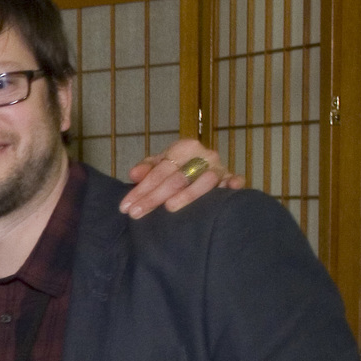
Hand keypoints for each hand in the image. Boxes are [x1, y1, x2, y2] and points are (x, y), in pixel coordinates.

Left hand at [122, 140, 242, 217]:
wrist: (205, 165)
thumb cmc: (178, 167)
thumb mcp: (160, 164)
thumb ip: (147, 169)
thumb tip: (133, 175)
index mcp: (185, 147)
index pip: (160, 170)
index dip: (141, 189)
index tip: (125, 207)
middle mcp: (204, 156)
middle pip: (178, 178)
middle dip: (154, 197)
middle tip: (136, 214)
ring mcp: (220, 168)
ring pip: (204, 181)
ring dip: (187, 195)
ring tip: (169, 208)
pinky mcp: (232, 179)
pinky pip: (234, 181)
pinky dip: (232, 186)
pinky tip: (227, 192)